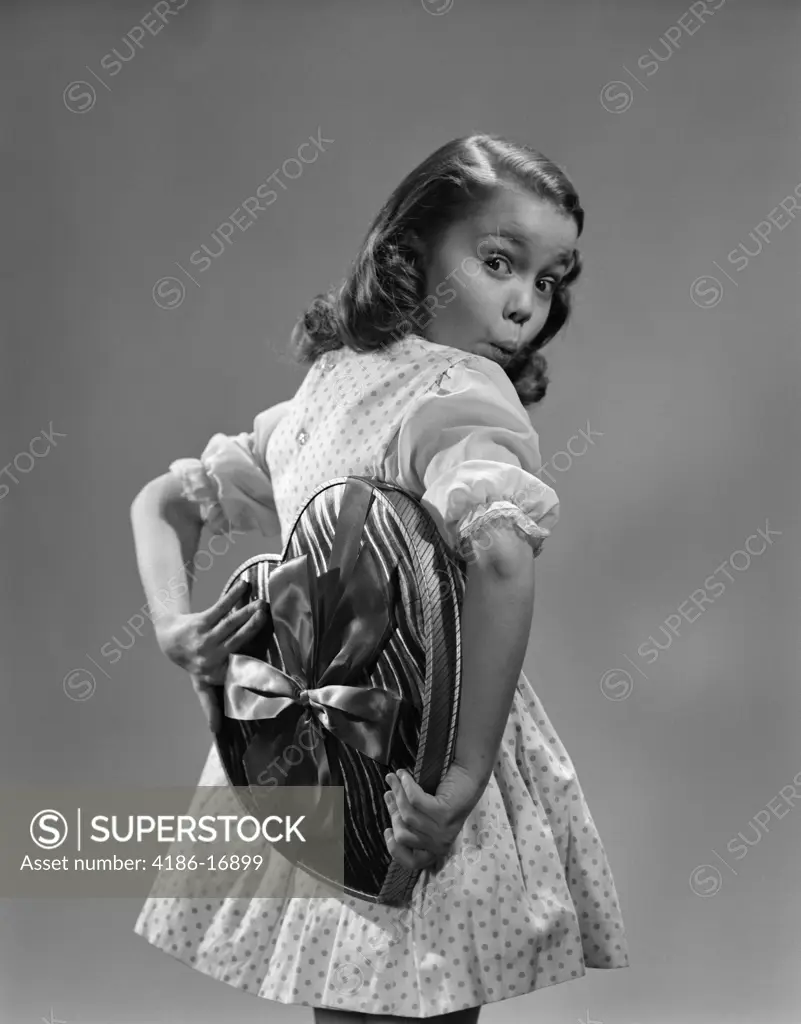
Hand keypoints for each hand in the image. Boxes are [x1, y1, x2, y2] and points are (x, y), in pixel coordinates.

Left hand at [156, 578, 266, 732]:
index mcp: (215, 674)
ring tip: (261, 603)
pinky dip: (232, 596)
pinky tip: (244, 586)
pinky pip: (220, 608)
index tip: (273, 667)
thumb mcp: (200, 685)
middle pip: (238, 640)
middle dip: (254, 626)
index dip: (257, 669)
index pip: (240, 671)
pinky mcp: (200, 622)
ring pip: (230, 624)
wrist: (170, 641)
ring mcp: (204, 639)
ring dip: (247, 611)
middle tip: (268, 614)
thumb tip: (214, 731)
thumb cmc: (193, 663)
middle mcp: (209, 658)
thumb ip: (209, 704)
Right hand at [382, 761, 480, 872]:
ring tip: (395, 777)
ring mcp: (443, 830)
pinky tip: (404, 775)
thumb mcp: (426, 813)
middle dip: (394, 812)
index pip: (412, 862)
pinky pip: (415, 800)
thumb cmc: (446, 794)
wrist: (469, 775)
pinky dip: (406, 786)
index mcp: (436, 848)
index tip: (387, 830)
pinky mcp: (444, 813)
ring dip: (398, 792)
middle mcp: (441, 844)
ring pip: (407, 815)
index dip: (395, 849)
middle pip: (403, 835)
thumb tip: (387, 798)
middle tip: (391, 792)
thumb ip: (408, 813)